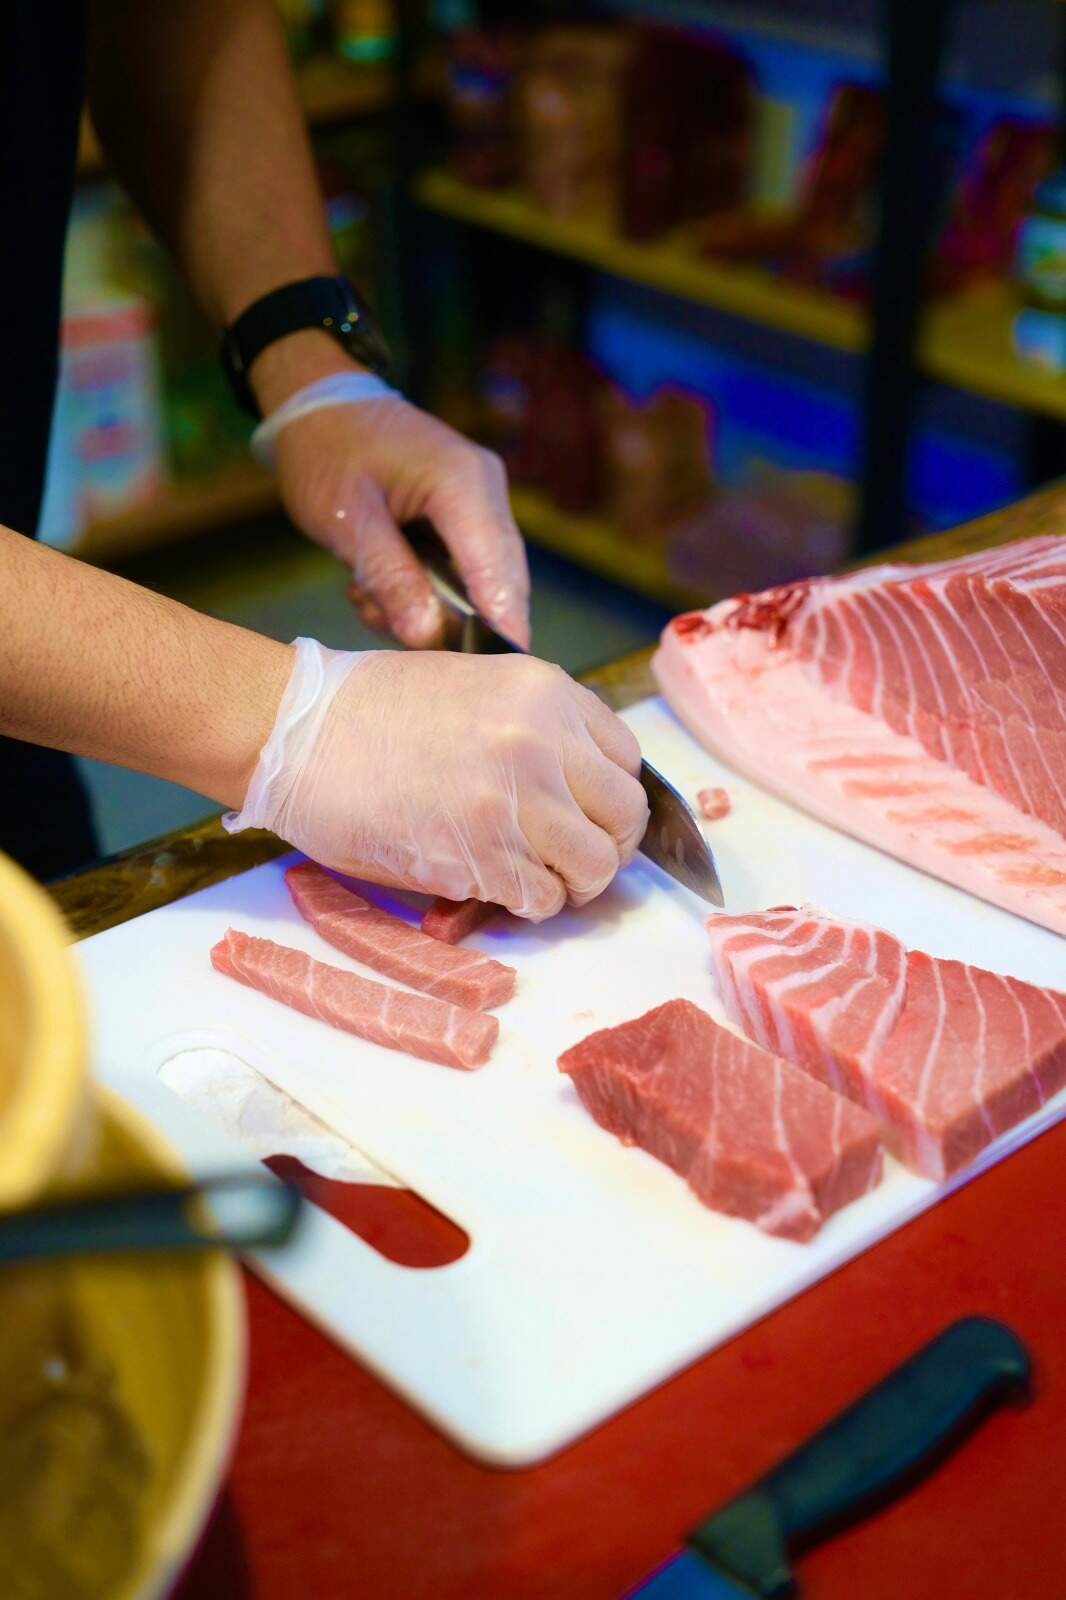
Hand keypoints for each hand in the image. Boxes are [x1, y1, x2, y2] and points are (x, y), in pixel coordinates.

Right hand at [227, 643, 648, 919]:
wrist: (298, 735)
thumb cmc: (370, 712)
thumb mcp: (476, 688)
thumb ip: (536, 729)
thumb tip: (576, 787)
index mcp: (545, 692)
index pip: (627, 759)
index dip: (610, 798)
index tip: (588, 817)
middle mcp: (542, 743)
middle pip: (624, 816)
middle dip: (604, 847)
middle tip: (570, 861)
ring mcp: (515, 801)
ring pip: (594, 866)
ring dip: (570, 884)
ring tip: (534, 880)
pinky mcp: (481, 856)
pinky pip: (542, 900)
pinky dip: (528, 905)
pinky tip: (496, 889)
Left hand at [272, 395, 530, 648]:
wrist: (321, 404)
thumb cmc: (326, 450)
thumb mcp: (346, 520)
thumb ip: (391, 578)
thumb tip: (426, 636)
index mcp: (462, 482)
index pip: (495, 571)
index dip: (498, 627)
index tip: (493, 675)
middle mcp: (487, 490)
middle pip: (501, 582)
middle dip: (457, 622)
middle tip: (397, 634)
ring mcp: (484, 500)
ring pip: (485, 581)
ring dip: (435, 607)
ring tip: (373, 601)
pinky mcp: (472, 513)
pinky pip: (468, 569)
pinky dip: (431, 589)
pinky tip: (382, 588)